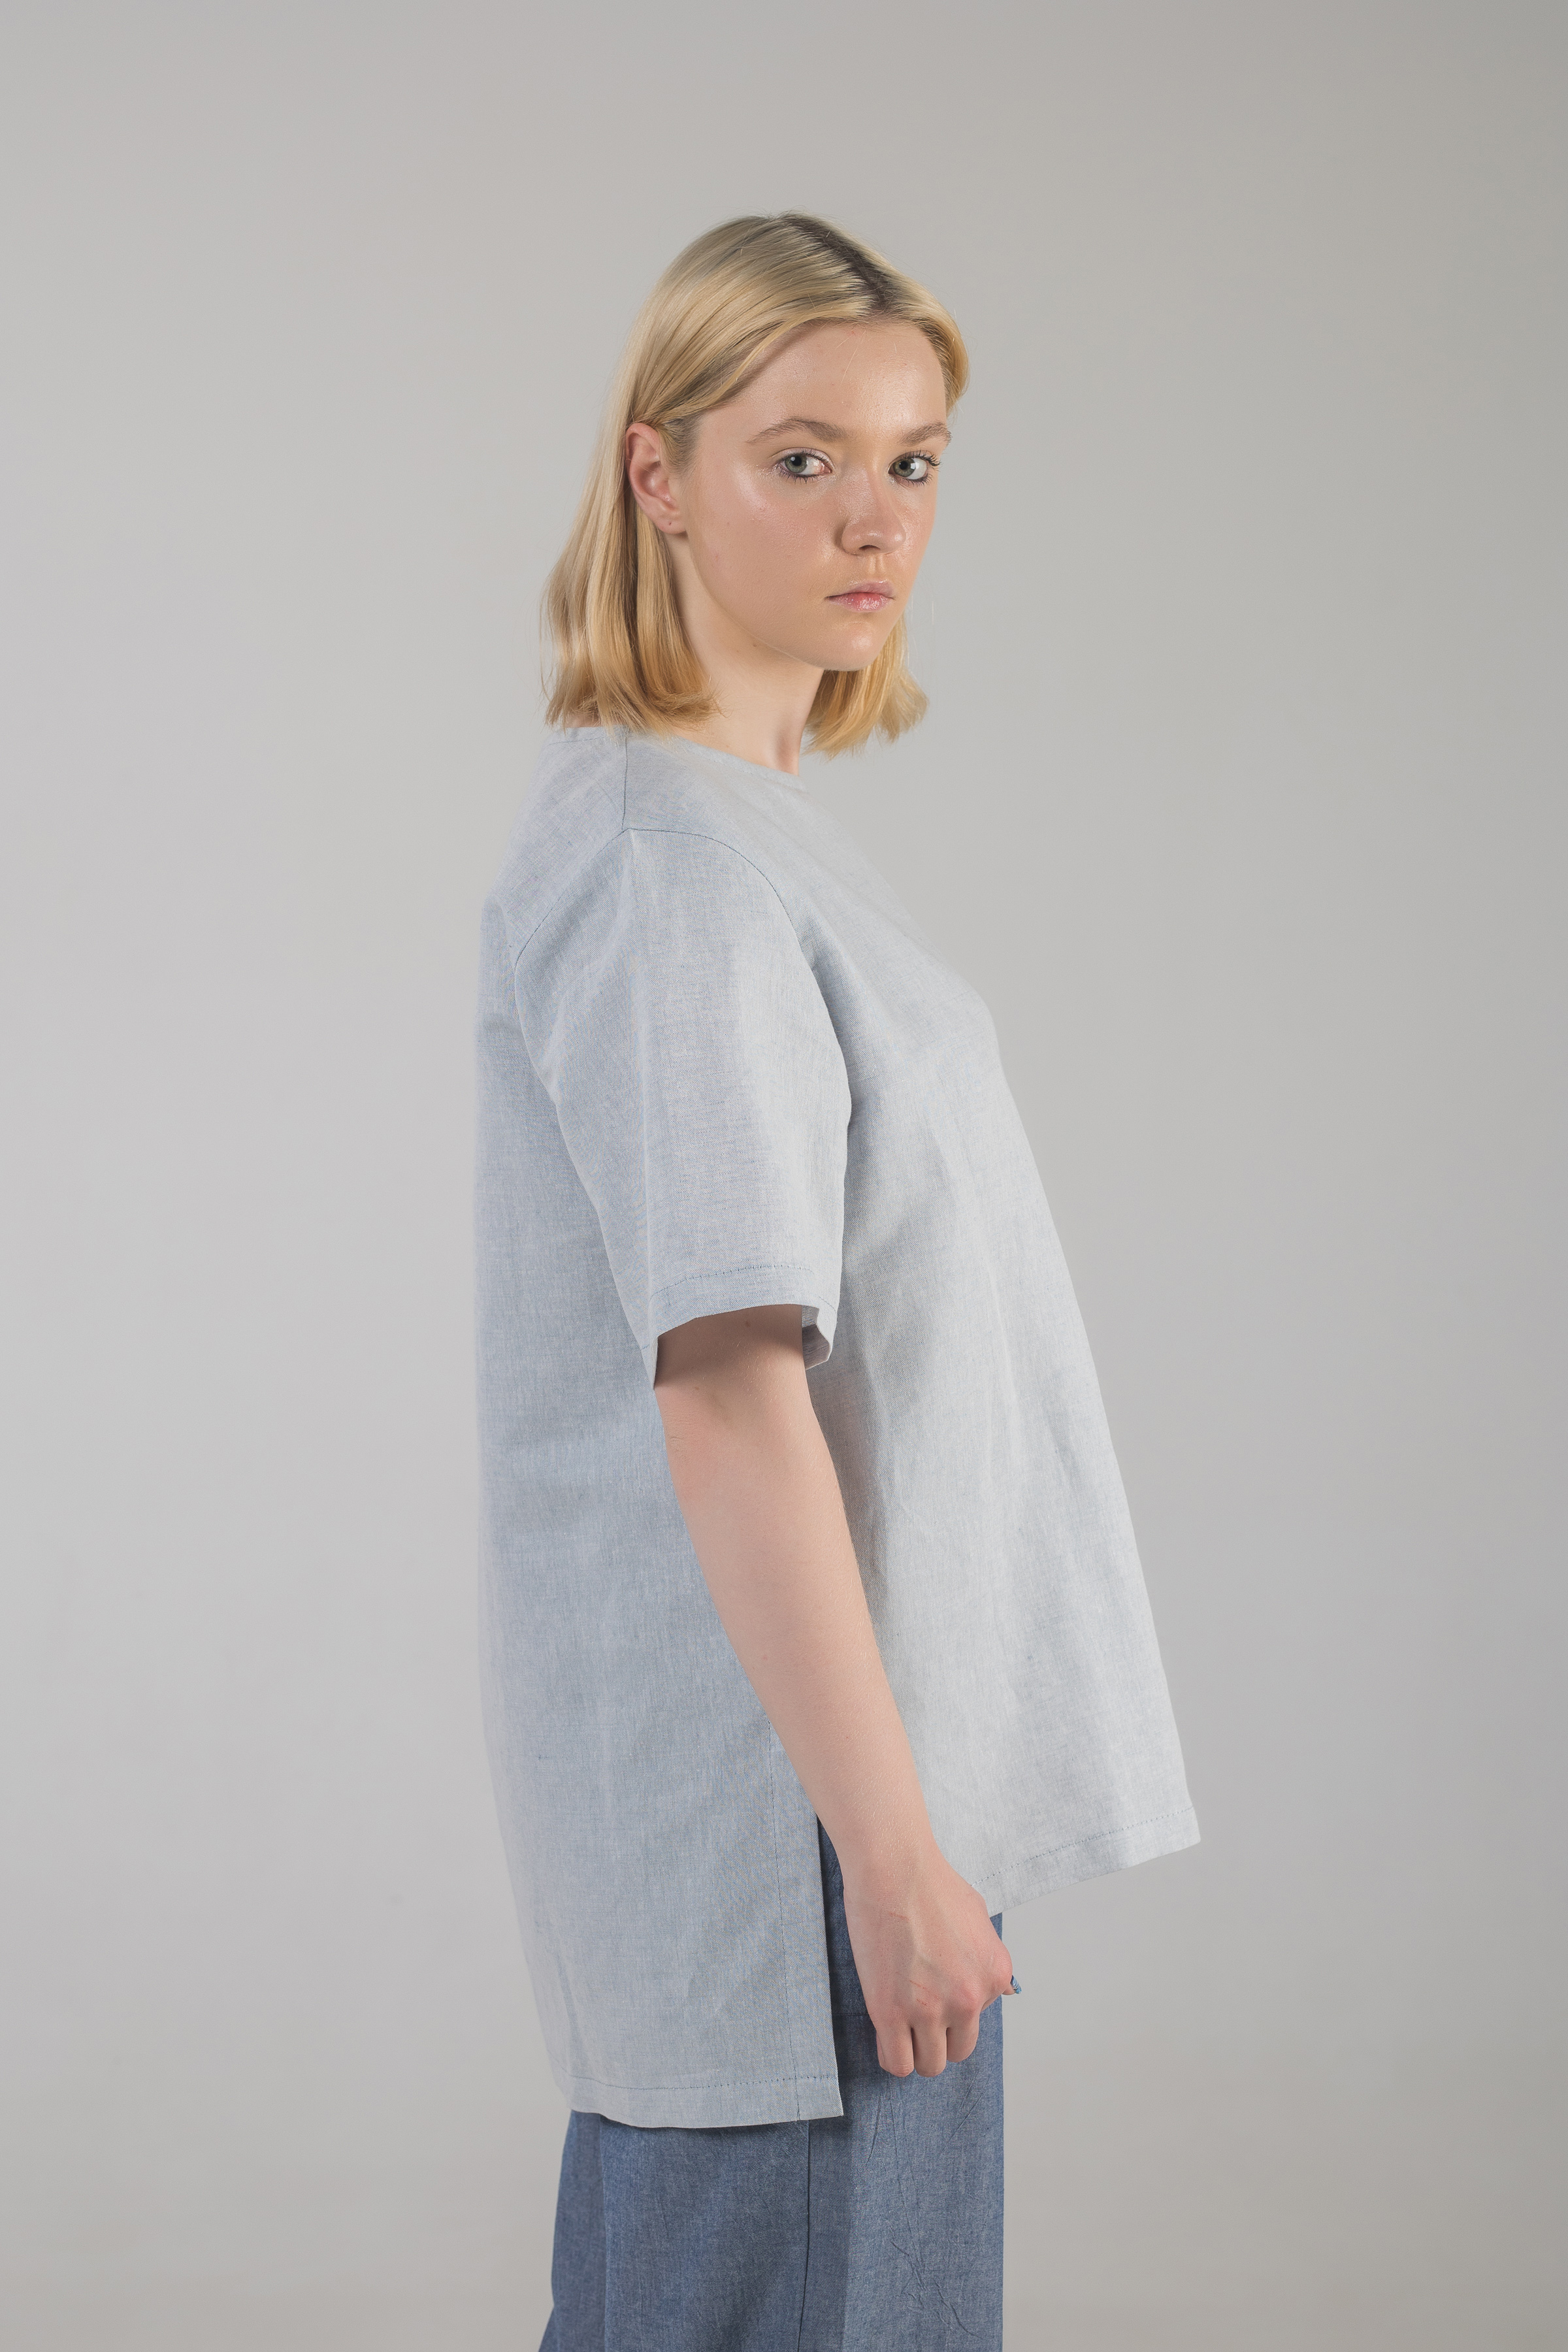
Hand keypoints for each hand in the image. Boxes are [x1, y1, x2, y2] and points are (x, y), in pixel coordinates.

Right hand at [840, 1840, 1014, 2077]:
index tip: (935, 1989)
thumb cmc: (931, 1881)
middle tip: (917, 2013)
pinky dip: (891, 2055)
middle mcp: (969, 1998)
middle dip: (939, 2038)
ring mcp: (930, 2008)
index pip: (978, 2020)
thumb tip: (1002, 1990)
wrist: (894, 1865)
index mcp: (994, 1974)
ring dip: (915, 2049)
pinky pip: (897, 2062)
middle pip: (958, 2051)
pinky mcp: (891, 2012)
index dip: (954, 2008)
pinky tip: (885, 2034)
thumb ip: (989, 1959)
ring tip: (900, 2024)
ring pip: (928, 2064)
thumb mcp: (979, 1917)